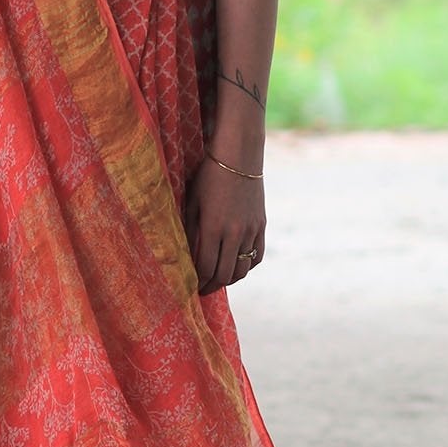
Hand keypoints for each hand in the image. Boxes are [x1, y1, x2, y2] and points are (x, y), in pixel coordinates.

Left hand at [183, 156, 264, 295]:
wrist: (239, 156)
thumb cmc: (209, 176)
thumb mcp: (192, 202)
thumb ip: (190, 230)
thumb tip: (186, 256)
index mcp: (213, 227)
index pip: (205, 267)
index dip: (198, 281)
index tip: (191, 286)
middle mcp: (234, 232)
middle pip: (224, 274)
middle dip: (212, 286)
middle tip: (203, 289)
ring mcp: (251, 230)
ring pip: (242, 269)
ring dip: (229, 279)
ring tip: (218, 280)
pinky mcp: (261, 226)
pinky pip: (256, 257)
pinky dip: (246, 266)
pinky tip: (236, 266)